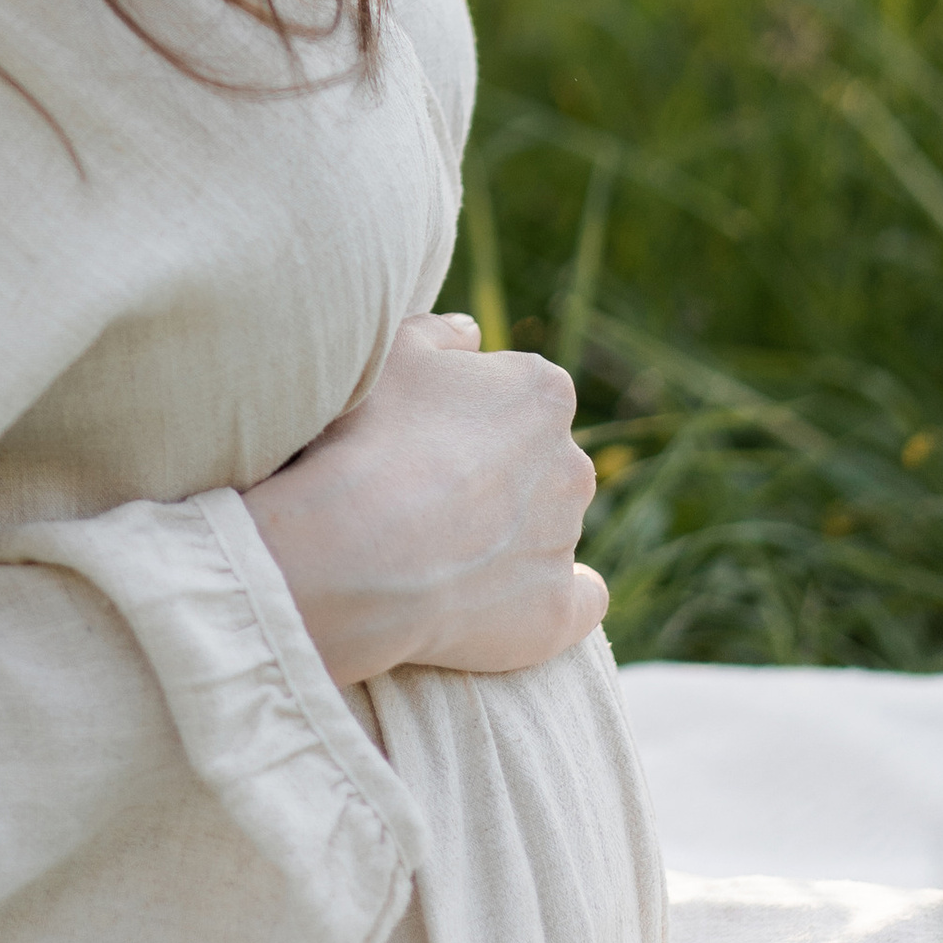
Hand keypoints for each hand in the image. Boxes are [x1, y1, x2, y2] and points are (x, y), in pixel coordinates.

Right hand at [241, 314, 605, 687]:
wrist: (362, 545)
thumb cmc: (373, 436)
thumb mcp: (393, 353)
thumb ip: (439, 334)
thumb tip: (471, 333)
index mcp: (543, 393)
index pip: (523, 399)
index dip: (472, 418)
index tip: (427, 437)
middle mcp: (572, 463)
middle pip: (542, 466)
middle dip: (500, 478)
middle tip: (429, 495)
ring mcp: (568, 539)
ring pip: (549, 530)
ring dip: (509, 537)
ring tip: (436, 552)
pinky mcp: (559, 609)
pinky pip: (580, 600)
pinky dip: (553, 598)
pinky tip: (513, 600)